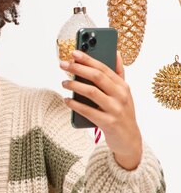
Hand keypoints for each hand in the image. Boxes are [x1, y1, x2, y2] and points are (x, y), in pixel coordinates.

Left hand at [60, 50, 141, 169]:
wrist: (129, 140)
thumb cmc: (123, 113)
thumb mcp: (124, 93)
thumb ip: (119, 73)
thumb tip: (116, 52)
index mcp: (123, 86)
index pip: (104, 68)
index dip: (88, 59)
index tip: (74, 52)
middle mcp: (121, 96)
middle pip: (97, 77)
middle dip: (79, 68)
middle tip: (64, 65)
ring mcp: (115, 109)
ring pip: (92, 92)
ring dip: (75, 85)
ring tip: (64, 82)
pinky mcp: (108, 123)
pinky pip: (87, 111)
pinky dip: (75, 104)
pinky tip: (67, 100)